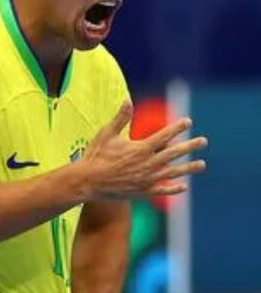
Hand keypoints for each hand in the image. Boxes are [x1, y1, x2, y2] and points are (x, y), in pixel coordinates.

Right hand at [81, 101, 207, 200]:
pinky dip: (174, 189)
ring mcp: (147, 179)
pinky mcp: (143, 191)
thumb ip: (120, 118)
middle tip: (203, 141)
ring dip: (189, 168)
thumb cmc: (96, 156)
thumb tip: (128, 100)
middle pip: (174, 153)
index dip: (177, 128)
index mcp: (141, 148)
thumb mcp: (106, 134)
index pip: (165, 135)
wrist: (88, 182)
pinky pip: (163, 190)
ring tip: (202, 164)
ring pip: (173, 172)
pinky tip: (183, 187)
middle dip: (190, 146)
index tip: (188, 122)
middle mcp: (149, 163)